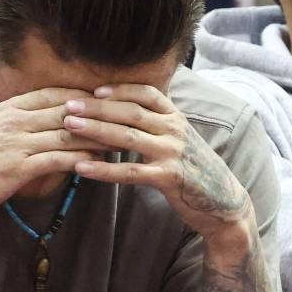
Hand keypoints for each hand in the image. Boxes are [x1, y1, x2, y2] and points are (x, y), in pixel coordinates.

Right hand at [0, 80, 107, 229]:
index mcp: (5, 108)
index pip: (51, 94)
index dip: (80, 95)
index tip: (105, 97)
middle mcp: (12, 120)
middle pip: (65, 111)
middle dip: (96, 112)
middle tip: (124, 115)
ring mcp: (15, 143)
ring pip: (65, 134)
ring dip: (95, 137)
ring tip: (121, 140)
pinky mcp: (17, 168)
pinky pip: (56, 160)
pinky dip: (80, 159)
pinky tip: (99, 163)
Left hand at [62, 84, 249, 239]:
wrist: (224, 203)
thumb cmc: (194, 170)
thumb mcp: (180, 140)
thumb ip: (158, 125)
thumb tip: (127, 112)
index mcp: (176, 118)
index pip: (147, 93)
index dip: (120, 89)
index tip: (94, 89)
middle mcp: (175, 130)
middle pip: (131, 112)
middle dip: (97, 107)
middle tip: (68, 105)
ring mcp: (173, 153)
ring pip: (128, 137)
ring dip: (95, 130)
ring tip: (69, 126)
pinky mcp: (169, 178)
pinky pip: (130, 172)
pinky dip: (103, 169)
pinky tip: (81, 167)